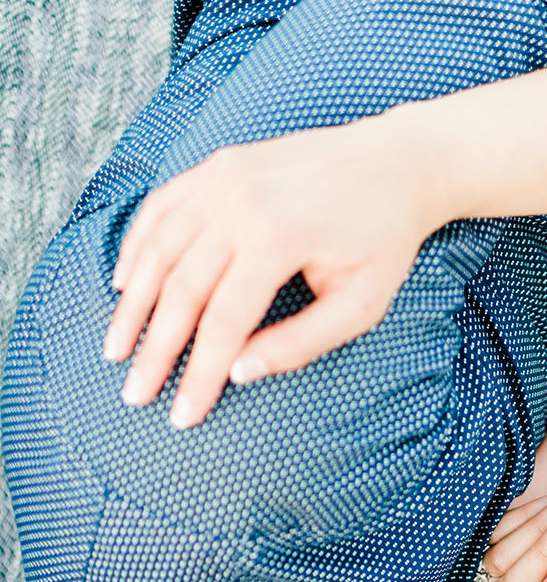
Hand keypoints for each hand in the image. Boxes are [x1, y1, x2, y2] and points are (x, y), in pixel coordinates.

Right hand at [103, 111, 426, 426]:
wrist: (394, 165)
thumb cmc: (382, 243)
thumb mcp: (360, 305)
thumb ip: (301, 343)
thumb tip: (239, 374)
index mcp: (277, 236)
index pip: (223, 322)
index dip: (198, 374)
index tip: (181, 416)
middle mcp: (239, 201)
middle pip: (180, 288)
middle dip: (154, 349)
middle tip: (134, 394)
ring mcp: (223, 177)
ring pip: (159, 247)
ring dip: (132, 302)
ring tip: (117, 347)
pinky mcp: (217, 165)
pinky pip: (161, 208)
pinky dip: (137, 247)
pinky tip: (123, 284)